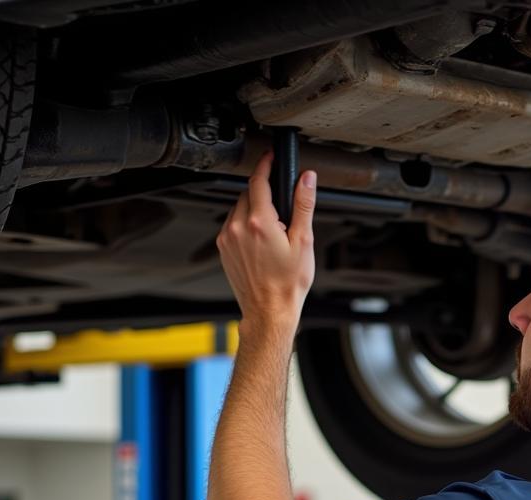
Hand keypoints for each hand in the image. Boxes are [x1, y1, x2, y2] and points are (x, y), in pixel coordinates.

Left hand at [216, 149, 316, 329]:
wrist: (269, 310)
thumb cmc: (288, 284)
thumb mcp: (304, 242)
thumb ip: (303, 205)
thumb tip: (307, 179)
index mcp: (260, 222)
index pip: (259, 180)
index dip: (266, 165)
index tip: (271, 158)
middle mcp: (238, 227)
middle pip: (249, 193)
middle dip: (265, 195)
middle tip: (282, 212)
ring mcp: (227, 237)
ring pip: (239, 208)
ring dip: (254, 210)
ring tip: (272, 231)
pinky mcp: (223, 247)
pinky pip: (232, 225)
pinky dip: (245, 225)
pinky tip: (260, 242)